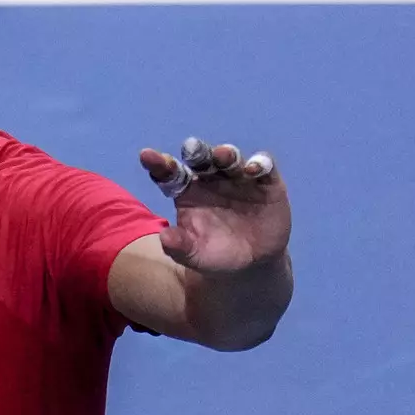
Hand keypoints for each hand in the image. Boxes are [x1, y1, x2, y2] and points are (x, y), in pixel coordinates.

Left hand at [135, 138, 289, 276]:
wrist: (252, 265)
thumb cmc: (215, 255)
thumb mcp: (194, 256)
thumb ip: (179, 246)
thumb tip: (164, 238)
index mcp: (187, 190)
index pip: (169, 172)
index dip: (159, 163)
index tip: (147, 156)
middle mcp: (211, 178)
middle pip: (200, 158)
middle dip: (196, 151)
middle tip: (191, 148)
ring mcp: (238, 178)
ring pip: (231, 157)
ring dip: (226, 154)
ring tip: (222, 156)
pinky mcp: (266, 182)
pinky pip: (264, 166)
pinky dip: (260, 163)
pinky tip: (253, 169)